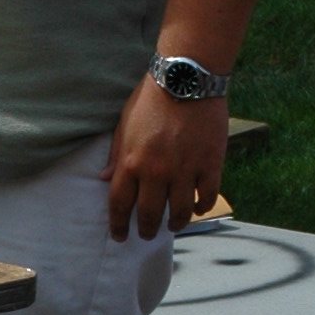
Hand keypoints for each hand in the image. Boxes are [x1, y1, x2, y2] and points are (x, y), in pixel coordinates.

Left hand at [105, 75, 228, 240]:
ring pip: (179, 212)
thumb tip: (105, 178)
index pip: (120, 205)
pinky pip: (206, 196)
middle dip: (146, 229)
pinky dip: (201, 207)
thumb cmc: (152, 98)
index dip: (118, 225)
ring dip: (175, 223)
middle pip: (149, 214)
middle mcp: (156, 172)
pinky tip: (196, 207)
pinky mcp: (210, 164)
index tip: (120, 236)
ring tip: (173, 224)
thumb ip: (116, 153)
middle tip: (147, 234)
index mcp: (131, 162)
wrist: (186, 78)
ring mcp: (184, 169)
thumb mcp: (124, 122)